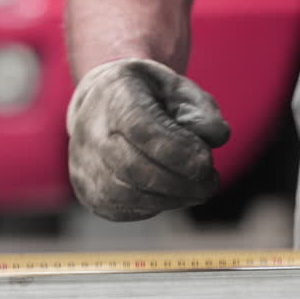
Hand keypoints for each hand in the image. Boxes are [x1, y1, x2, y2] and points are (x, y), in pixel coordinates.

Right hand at [66, 58, 230, 220]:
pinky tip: (172, 196)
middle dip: (180, 183)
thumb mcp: (180, 89)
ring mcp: (83, 162)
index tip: (208, 162)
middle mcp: (90, 129)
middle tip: (210, 184)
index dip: (178, 152)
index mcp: (115, 94)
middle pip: (134, 168)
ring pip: (126, 194)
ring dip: (170, 199)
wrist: (102, 103)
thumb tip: (216, 137)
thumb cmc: (150, 97)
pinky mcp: (86, 190)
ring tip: (197, 191)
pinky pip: (120, 209)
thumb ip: (202, 110)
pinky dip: (153, 207)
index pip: (142, 130)